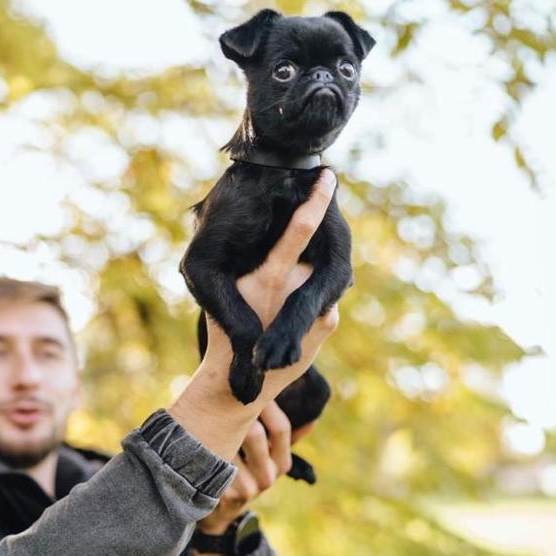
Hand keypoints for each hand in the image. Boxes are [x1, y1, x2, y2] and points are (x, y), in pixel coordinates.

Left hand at [191, 403, 316, 555]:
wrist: (218, 513)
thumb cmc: (242, 471)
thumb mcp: (266, 457)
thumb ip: (282, 438)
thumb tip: (312, 418)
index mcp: (281, 464)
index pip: (281, 428)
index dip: (267, 404)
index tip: (251, 385)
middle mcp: (267, 478)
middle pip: (255, 433)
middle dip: (237, 411)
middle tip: (222, 391)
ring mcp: (245, 489)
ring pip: (229, 444)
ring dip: (215, 427)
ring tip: (205, 413)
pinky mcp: (222, 495)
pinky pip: (210, 460)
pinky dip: (203, 445)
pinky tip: (195, 437)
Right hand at [202, 168, 338, 406]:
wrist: (242, 379)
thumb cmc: (227, 329)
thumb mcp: (230, 288)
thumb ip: (251, 261)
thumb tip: (254, 226)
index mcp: (270, 276)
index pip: (298, 230)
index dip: (316, 201)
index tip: (327, 176)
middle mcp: (298, 289)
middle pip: (309, 254)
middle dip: (303, 256)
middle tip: (281, 270)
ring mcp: (319, 307)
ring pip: (317, 276)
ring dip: (306, 281)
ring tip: (279, 304)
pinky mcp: (328, 322)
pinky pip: (322, 300)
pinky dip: (310, 303)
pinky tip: (290, 319)